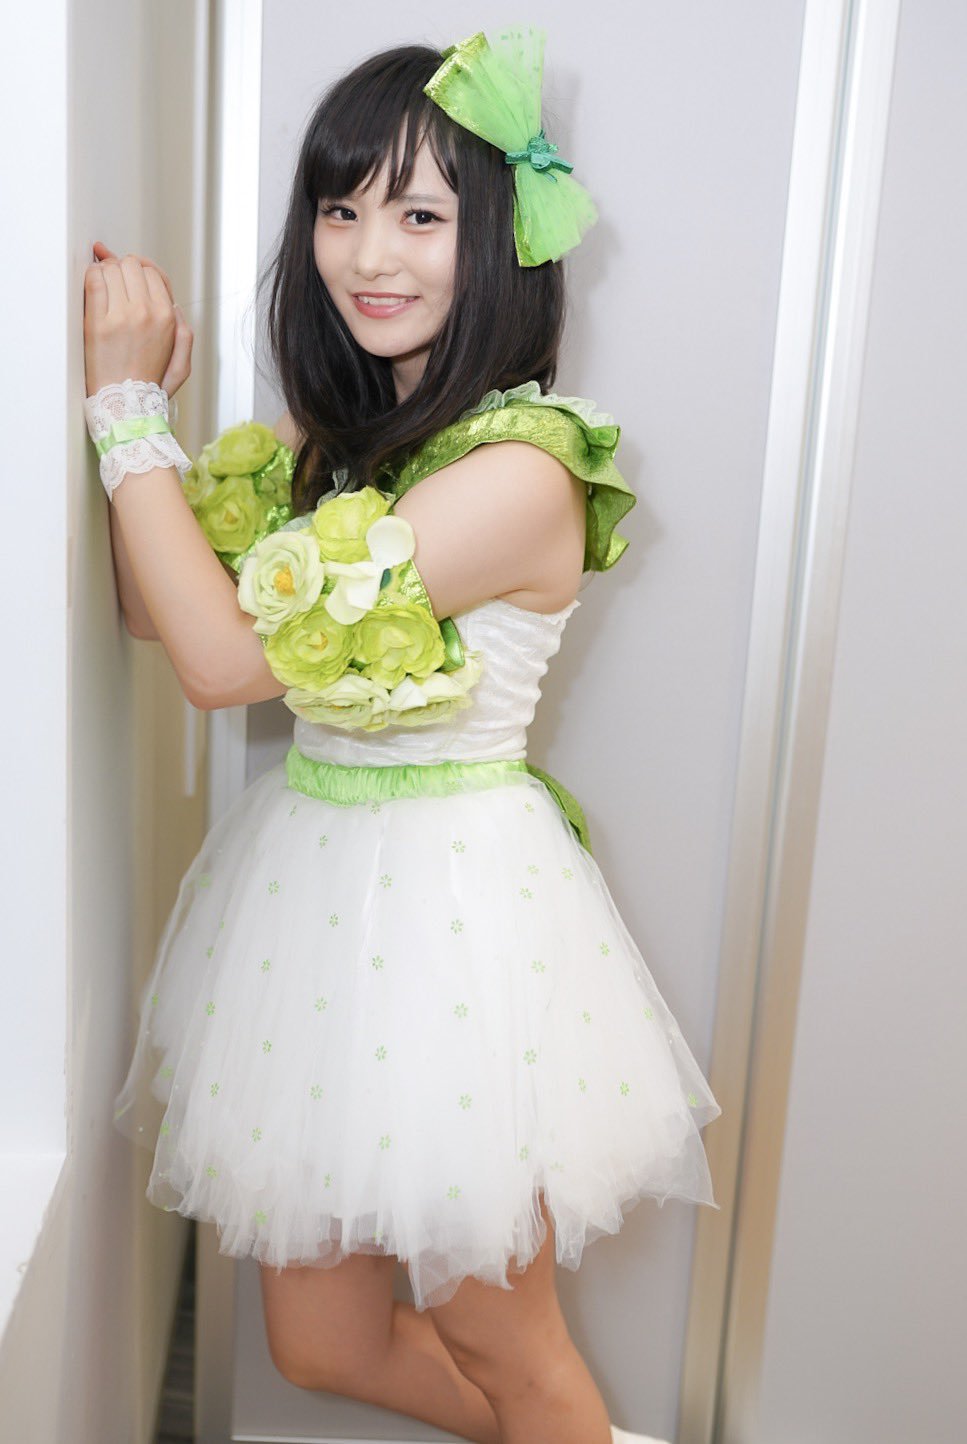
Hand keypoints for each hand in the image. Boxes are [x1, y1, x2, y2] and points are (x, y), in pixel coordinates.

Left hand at [84, 241, 193, 398]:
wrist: (125, 406)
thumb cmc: (150, 386)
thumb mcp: (182, 362)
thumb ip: (184, 331)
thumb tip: (173, 302)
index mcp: (167, 318)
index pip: (152, 272)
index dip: (139, 271)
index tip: (129, 275)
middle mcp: (147, 313)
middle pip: (131, 265)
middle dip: (122, 268)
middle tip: (114, 280)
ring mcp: (121, 316)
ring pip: (112, 269)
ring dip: (105, 271)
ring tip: (103, 284)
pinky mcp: (98, 322)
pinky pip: (94, 280)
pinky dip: (91, 275)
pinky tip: (92, 283)